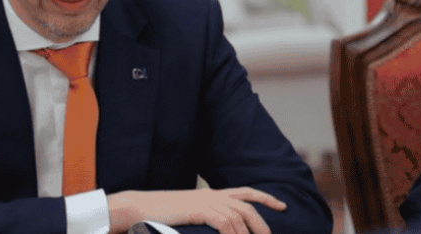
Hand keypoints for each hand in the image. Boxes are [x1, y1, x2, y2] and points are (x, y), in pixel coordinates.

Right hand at [107, 187, 286, 233]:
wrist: (138, 208)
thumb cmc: (158, 214)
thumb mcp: (187, 214)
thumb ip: (203, 217)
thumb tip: (218, 228)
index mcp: (209, 193)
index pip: (244, 192)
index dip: (265, 197)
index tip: (282, 205)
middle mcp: (211, 194)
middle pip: (247, 206)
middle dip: (263, 223)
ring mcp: (205, 200)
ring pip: (239, 217)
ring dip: (249, 233)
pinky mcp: (199, 209)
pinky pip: (225, 223)